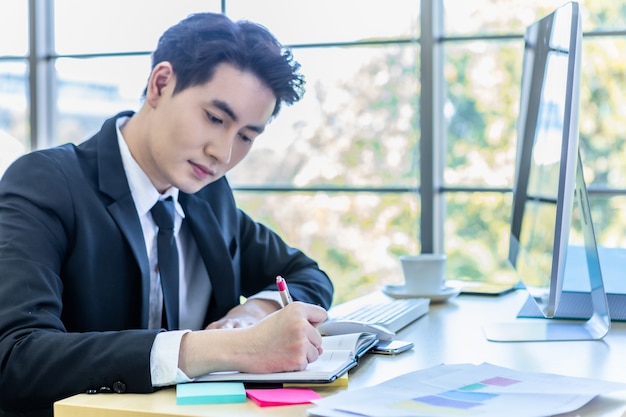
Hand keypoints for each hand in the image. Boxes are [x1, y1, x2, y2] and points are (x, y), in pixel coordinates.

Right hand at [178, 302, 327, 376]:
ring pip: (315, 352)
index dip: (313, 322)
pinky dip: (296, 364)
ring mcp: (301, 342)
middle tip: (287, 341)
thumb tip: (320, 345)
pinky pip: (306, 364)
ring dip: (302, 354)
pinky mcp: (298, 359)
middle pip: (319, 337)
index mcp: (297, 309)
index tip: (305, 327)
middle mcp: (302, 324)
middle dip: (307, 342)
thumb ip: (302, 324)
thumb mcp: (282, 317)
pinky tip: (282, 358)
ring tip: (284, 349)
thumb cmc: (262, 333)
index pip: (321, 314)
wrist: (244, 347)